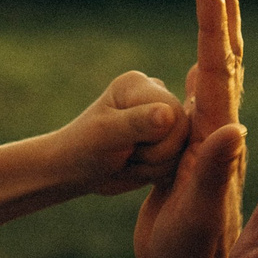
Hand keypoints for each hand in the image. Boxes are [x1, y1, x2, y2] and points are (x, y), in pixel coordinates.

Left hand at [53, 70, 187, 196]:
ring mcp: (164, 120)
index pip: (174, 114)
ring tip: (127, 160)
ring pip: (183, 151)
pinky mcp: (167, 141)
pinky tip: (136, 167)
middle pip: (184, 133)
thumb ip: (136, 122)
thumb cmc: (83, 149)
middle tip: (126, 155)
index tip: (126, 145)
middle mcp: (157, 97)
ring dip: (153, 167)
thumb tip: (168, 114)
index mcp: (140, 85)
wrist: (74, 171)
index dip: (157, 141)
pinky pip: (180, 162)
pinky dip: (158, 173)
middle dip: (155, 156)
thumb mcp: (105, 135)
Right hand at [132, 0, 249, 257]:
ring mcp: (212, 139)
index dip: (212, 22)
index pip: (216, 68)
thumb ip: (211, 174)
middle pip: (223, 56)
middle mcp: (221, 130)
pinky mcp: (200, 152)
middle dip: (221, 8)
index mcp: (217, 137)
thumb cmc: (186, 255)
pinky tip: (203, 61)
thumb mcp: (195, 216)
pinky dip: (203, 65)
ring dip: (214, 27)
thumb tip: (230, 129)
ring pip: (216, 70)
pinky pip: (205, 97)